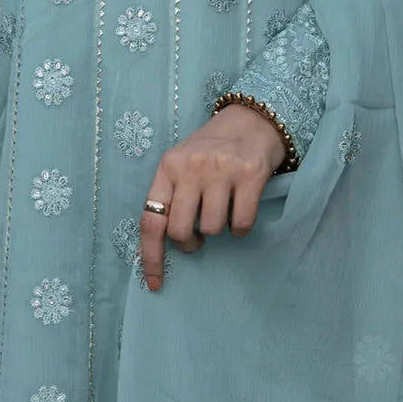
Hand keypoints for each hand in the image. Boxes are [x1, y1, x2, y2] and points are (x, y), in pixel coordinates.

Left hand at [139, 104, 285, 290]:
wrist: (251, 119)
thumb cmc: (212, 149)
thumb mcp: (183, 163)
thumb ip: (172, 196)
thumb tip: (161, 244)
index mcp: (169, 166)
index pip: (151, 219)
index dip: (151, 256)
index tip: (154, 282)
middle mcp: (192, 166)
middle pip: (180, 231)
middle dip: (190, 242)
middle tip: (199, 235)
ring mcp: (222, 169)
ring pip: (212, 229)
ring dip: (219, 229)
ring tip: (223, 208)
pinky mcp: (250, 174)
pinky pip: (241, 224)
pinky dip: (241, 228)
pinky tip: (242, 209)